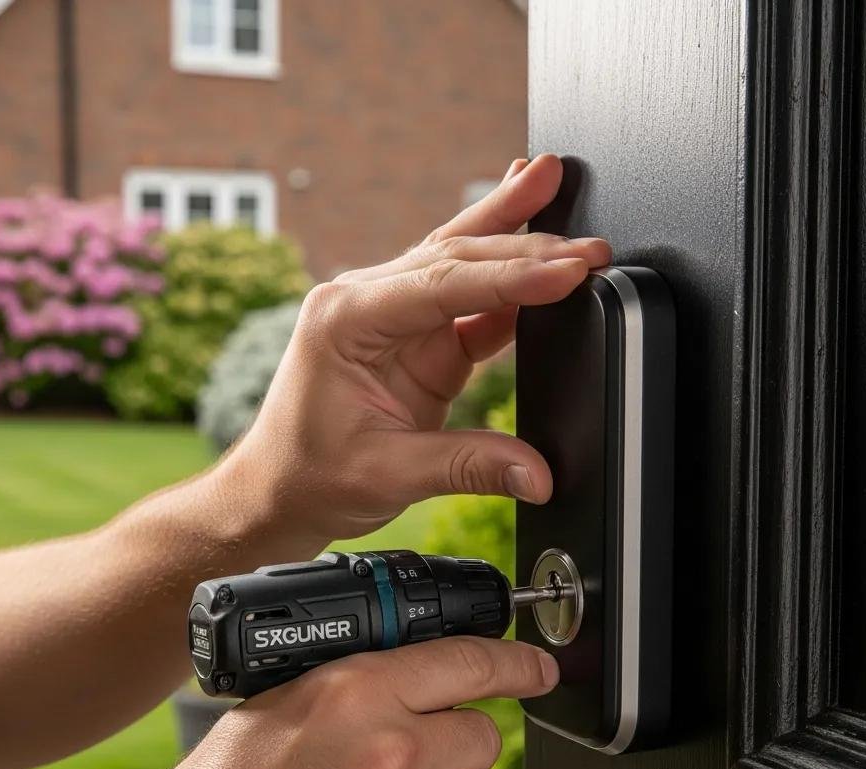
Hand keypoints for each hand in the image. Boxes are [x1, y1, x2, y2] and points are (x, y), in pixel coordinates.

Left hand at [223, 155, 610, 543]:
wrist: (277, 493)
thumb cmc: (310, 476)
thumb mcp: (389, 474)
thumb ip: (469, 466)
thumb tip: (537, 472)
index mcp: (346, 320)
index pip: (442, 284)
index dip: (510, 276)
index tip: (566, 270)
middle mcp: (365, 303)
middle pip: (455, 258)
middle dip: (525, 247)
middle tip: (588, 246)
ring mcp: (390, 316)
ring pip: (459, 262)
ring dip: (509, 231)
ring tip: (550, 178)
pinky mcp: (412, 339)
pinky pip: (465, 299)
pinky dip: (502, 280)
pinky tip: (532, 246)